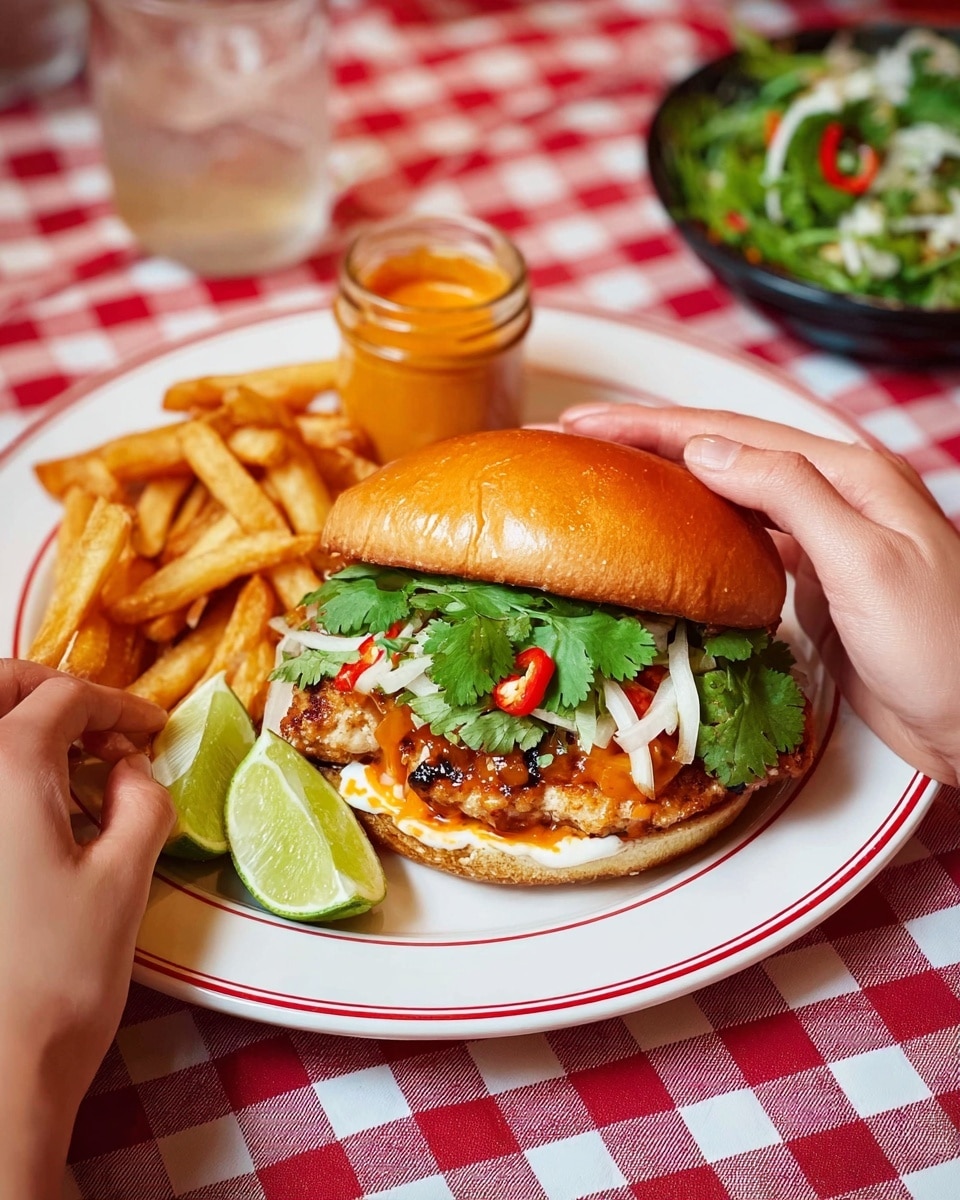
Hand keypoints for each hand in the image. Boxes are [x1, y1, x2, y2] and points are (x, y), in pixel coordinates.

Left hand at [0, 661, 171, 1199]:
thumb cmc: (59, 976)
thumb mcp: (124, 877)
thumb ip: (141, 800)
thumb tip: (130, 769)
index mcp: (3, 765)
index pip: (63, 699)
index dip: (117, 705)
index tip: (151, 728)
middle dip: (47, 691)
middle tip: (95, 723)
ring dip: (16, 728)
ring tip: (65, 767)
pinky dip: (1, 776)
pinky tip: (30, 815)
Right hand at [560, 404, 959, 786]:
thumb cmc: (938, 647)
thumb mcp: (865, 563)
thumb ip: (789, 495)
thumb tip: (705, 449)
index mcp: (847, 474)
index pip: (729, 433)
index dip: (650, 425)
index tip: (582, 424)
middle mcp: (832, 495)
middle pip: (722, 454)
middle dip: (646, 444)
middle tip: (573, 445)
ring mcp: (824, 539)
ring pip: (727, 495)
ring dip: (665, 483)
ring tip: (605, 480)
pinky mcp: (816, 583)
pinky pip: (742, 542)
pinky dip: (695, 532)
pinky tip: (665, 536)